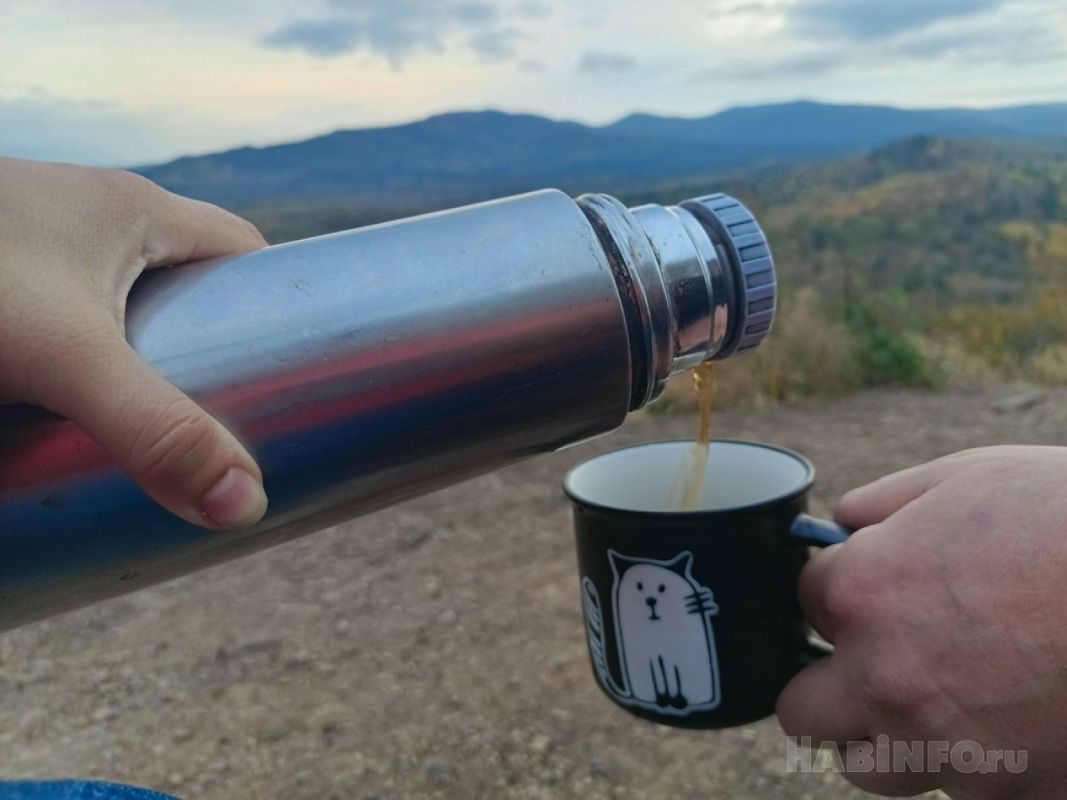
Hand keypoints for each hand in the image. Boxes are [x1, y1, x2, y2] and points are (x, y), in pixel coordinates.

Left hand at [0, 157, 268, 529]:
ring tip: (159, 438)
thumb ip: (153, 428)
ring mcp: (37, 255)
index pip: (242, 251)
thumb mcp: (65, 352)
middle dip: (211, 356)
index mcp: (137, 211)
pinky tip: (73, 425)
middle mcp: (91, 224)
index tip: (293, 371)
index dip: (277, 305)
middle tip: (226, 425)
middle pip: (186, 292)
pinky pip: (65, 332)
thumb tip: (244, 506)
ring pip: (123, 317)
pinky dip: (80, 376)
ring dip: (143, 373)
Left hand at [776, 445, 1066, 798]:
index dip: (840, 588)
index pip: (804, 600)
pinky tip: (1006, 724)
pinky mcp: (1010, 794)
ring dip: (887, 737)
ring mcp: (946, 749)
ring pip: (871, 767)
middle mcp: (886, 681)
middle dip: (828, 685)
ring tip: (937, 701)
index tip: (873, 586)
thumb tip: (841, 523)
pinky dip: (972, 766)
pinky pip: (958, 792)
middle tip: (872, 662)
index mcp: (865, 595)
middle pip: (802, 710)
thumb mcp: (965, 479)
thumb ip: (882, 505)